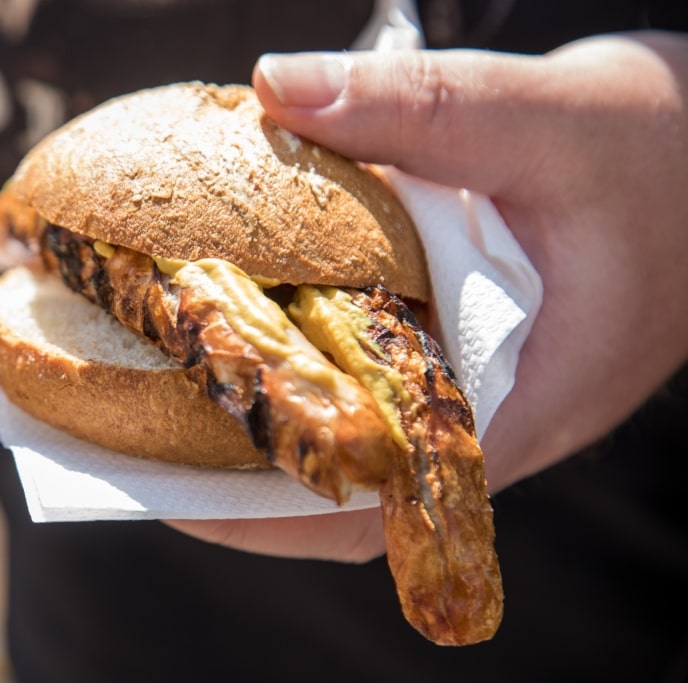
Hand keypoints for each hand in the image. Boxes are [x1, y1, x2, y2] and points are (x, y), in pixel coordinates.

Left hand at [167, 31, 687, 562]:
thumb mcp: (546, 117)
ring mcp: (486, 387)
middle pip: (356, 483)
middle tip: (140, 436)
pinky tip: (253, 328)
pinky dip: (311, 365)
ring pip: (363, 434)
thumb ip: (418, 105)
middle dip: (247, 474)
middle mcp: (502, 414)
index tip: (178, 491)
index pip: (387, 503)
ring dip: (270, 421)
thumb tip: (280, 88)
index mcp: (532, 401)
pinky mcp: (472, 349)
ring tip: (169, 390)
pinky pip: (379, 381)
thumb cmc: (660, 150)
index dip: (275, 514)